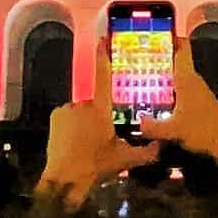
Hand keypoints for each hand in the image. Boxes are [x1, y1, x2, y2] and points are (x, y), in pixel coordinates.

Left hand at [37, 37, 159, 205]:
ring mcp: (68, 109)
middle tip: (100, 140)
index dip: (103, 57)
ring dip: (84, 123)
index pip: (104, 77)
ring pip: (81, 112)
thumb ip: (145, 152)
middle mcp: (84, 104)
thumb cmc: (97, 165)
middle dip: (98, 118)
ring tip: (85, 144)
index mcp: (102, 110)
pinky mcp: (56, 116)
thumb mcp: (124, 160)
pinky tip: (73, 141)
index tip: (101, 40)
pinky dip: (70, 125)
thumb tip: (161, 148)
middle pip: (95, 105)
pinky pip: (67, 116)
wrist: (66, 177)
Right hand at [139, 38, 217, 159]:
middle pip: (176, 61)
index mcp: (188, 79)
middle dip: (158, 58)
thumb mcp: (173, 132)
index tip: (152, 34)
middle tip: (136, 58)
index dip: (169, 37)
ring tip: (140, 77)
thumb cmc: (203, 132)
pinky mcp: (201, 103)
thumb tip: (137, 123)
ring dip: (163, 75)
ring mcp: (199, 92)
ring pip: (178, 76)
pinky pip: (181, 89)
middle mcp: (194, 81)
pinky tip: (157, 100)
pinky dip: (169, 90)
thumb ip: (152, 127)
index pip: (182, 48)